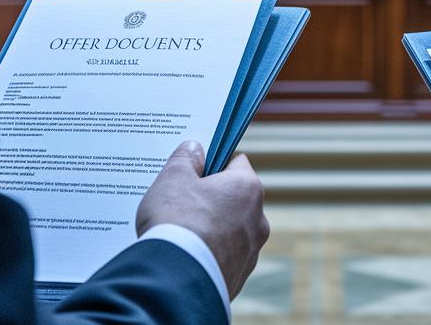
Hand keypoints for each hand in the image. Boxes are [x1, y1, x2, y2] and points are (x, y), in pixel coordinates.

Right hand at [136, 140, 269, 299]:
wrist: (174, 281)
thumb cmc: (177, 222)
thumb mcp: (173, 178)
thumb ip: (185, 158)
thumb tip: (195, 149)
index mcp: (248, 189)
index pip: (236, 162)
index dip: (212, 162)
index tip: (193, 170)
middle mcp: (257, 220)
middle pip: (233, 199)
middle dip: (209, 198)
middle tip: (180, 201)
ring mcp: (250, 253)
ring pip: (229, 230)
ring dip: (209, 228)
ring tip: (179, 233)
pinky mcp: (237, 279)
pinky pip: (222, 258)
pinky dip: (207, 255)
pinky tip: (184, 256)